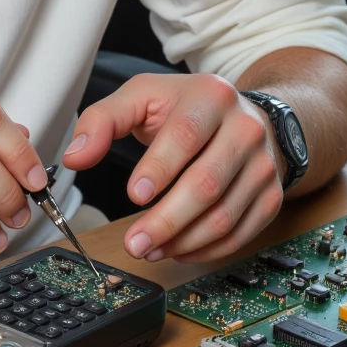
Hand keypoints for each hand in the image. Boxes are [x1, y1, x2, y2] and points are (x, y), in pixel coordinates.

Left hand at [61, 73, 282, 262]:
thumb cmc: (187, 107)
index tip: (134, 195)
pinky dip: (207, 250)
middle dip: (166, 220)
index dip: (159, 169)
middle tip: (134, 243)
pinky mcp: (271, 195)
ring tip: (149, 249)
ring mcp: (263, 165)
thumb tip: (75, 156)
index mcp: (211, 96)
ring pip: (224, 215)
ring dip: (182, 241)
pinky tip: (177, 249)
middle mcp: (245, 129)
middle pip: (206, 184)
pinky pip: (241, 234)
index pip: (186, 135)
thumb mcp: (142, 97)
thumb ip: (103, 120)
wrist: (245, 117)